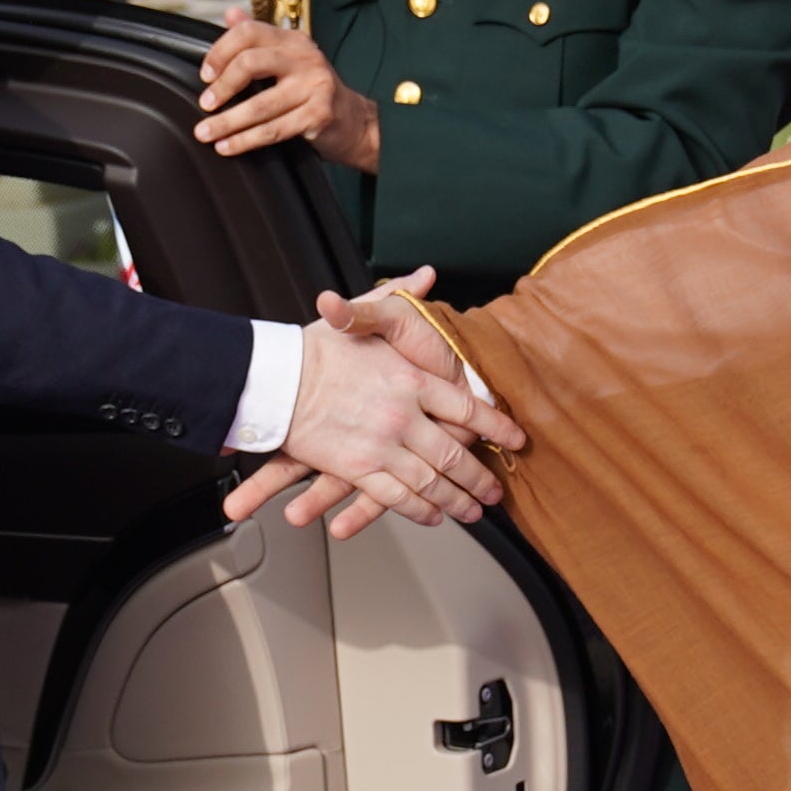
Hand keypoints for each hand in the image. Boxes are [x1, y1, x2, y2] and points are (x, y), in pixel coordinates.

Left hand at [197, 8, 378, 167]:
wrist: (355, 121)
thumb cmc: (313, 90)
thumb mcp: (289, 58)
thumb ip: (259, 37)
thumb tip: (230, 13)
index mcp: (293, 40)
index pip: (249, 33)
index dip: (220, 51)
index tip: (205, 74)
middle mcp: (305, 58)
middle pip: (251, 63)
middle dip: (222, 86)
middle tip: (205, 104)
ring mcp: (314, 86)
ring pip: (259, 105)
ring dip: (226, 122)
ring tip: (205, 132)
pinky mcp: (318, 115)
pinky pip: (272, 130)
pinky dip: (245, 141)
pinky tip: (227, 146)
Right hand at [237, 294, 523, 540]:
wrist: (274, 379)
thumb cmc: (315, 349)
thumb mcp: (365, 314)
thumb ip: (399, 296)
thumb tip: (426, 275)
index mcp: (411, 380)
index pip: (468, 408)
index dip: (497, 426)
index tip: (516, 439)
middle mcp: (404, 416)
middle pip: (456, 454)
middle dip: (479, 478)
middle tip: (495, 492)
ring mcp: (383, 445)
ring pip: (432, 482)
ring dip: (457, 500)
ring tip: (473, 511)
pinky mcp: (358, 468)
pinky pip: (397, 496)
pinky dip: (419, 509)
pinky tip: (432, 515)